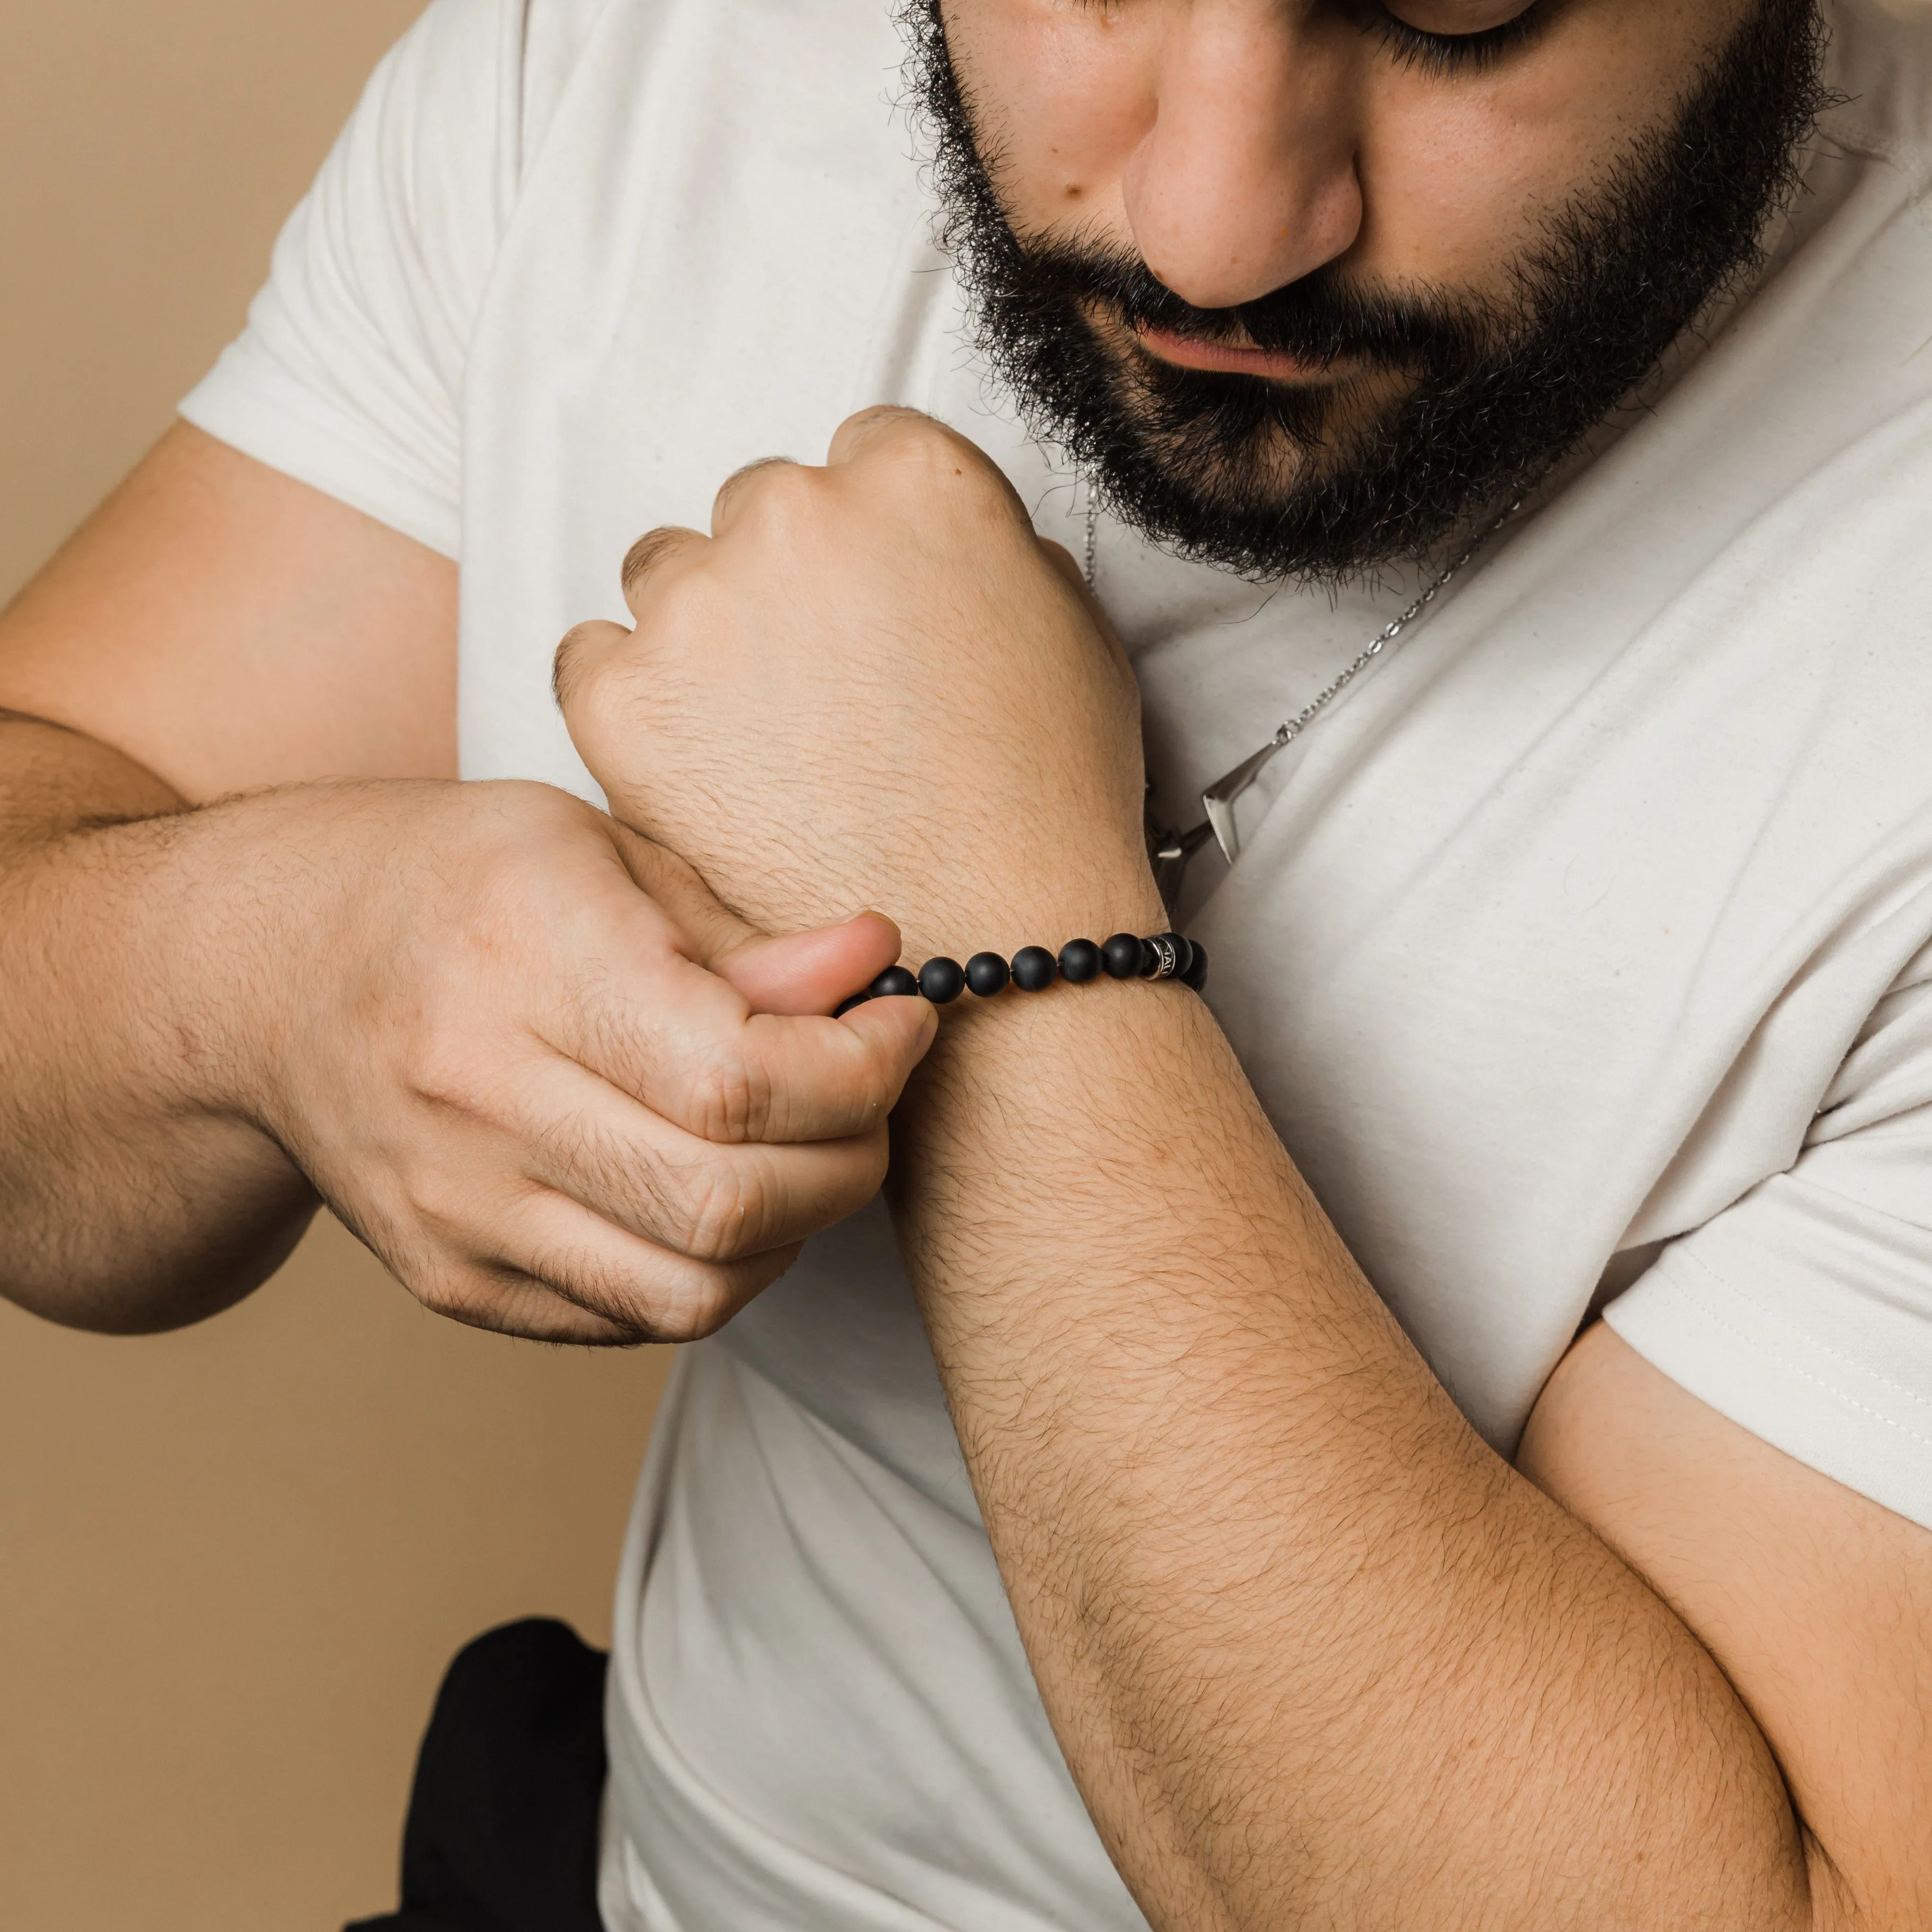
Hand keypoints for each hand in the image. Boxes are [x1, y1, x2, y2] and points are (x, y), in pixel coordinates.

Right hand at [221, 779, 931, 1342]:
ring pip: (696, 1291)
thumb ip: (741, 930)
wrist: (263, 978)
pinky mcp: (453, 1281)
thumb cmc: (450, 887)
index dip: (864, 1067)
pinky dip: (720, 1266)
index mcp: (523, 954)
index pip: (740, 1079)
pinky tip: (722, 1185)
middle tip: (871, 1092)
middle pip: (730, 1203)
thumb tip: (873, 965)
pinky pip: (637, 1317)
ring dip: (800, 1228)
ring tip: (809, 1145)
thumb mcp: (598, 849)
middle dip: (853, 1156)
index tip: (902, 1019)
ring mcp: (455, 1208)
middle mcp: (475, 1094)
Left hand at [553, 410, 1164, 966]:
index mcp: (914, 481)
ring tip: (764, 734)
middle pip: (758, 509)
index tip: (870, 596)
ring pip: (666, 574)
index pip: (860, 454)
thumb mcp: (1072, 636)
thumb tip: (938, 553)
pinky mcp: (625, 697)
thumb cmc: (1041, 805)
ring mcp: (700, 606)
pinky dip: (635, 701)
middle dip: (782, 582)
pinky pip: (593, 658)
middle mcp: (797, 518)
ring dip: (702, 633)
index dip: (870, 539)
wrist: (990, 942)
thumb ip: (991, 556)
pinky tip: (701, 761)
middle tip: (823, 682)